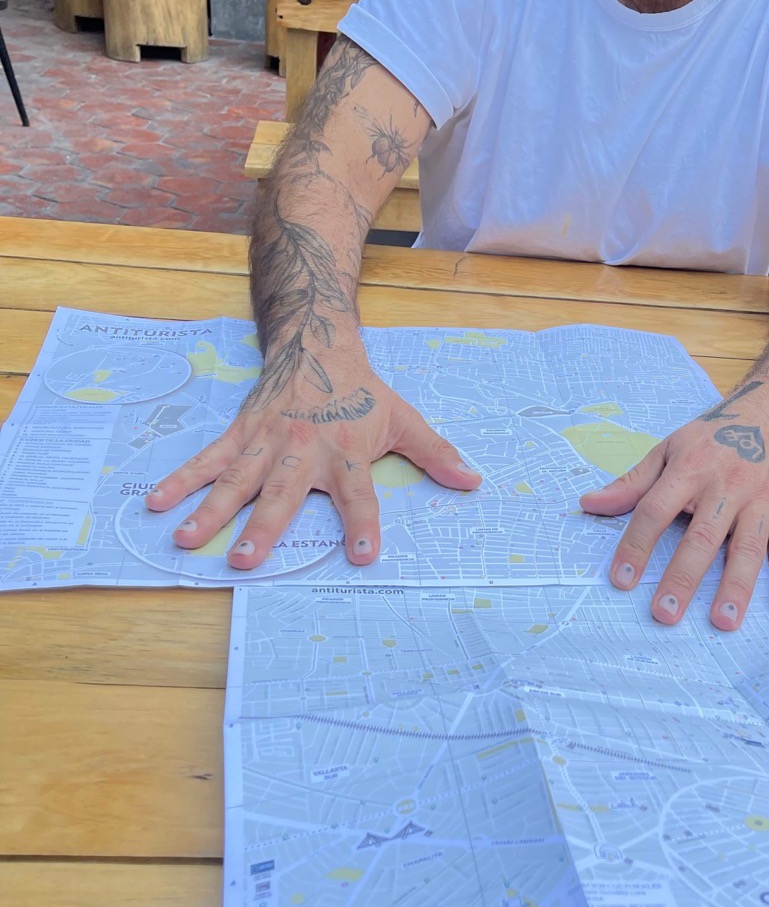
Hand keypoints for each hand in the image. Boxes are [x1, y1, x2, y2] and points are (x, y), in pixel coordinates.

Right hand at [146, 342, 480, 569]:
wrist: (317, 346)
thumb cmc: (363, 392)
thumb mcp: (404, 418)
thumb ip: (434, 453)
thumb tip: (472, 481)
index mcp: (346, 452)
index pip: (359, 494)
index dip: (363, 523)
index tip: (364, 553)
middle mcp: (303, 451)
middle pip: (282, 494)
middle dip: (262, 527)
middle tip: (244, 559)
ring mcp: (266, 443)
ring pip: (236, 481)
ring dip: (211, 510)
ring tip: (188, 541)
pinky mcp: (241, 434)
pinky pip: (209, 459)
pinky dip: (182, 480)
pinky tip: (158, 502)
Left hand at [579, 405, 768, 630]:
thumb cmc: (715, 436)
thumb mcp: (670, 448)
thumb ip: (633, 482)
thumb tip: (590, 504)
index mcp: (691, 469)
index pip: (656, 510)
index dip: (637, 545)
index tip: (621, 579)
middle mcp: (727, 486)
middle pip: (702, 537)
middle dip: (683, 577)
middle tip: (665, 613)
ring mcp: (761, 500)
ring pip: (747, 547)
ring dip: (736, 586)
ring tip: (723, 620)